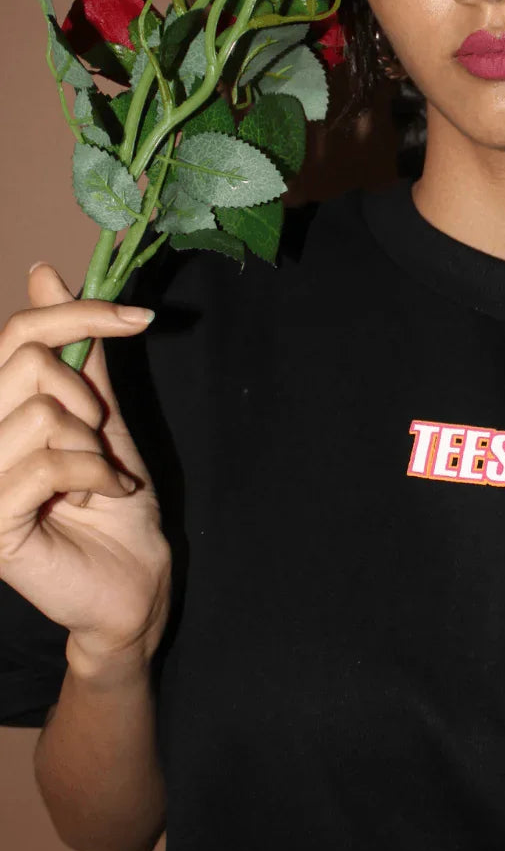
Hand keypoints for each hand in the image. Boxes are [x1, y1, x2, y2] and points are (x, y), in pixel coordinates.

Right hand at [0, 264, 171, 664]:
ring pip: (42, 413)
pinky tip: (99, 498)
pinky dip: (94, 475)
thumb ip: (78, 354)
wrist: (133, 577)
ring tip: (97, 479)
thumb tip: (45, 273)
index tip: (140, 316)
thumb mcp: (101, 414)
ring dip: (92, 446)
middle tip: (101, 438)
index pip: (18, 333)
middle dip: (87, 395)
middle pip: (28, 361)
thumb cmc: (115, 500)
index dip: (80, 313)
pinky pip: (48, 463)